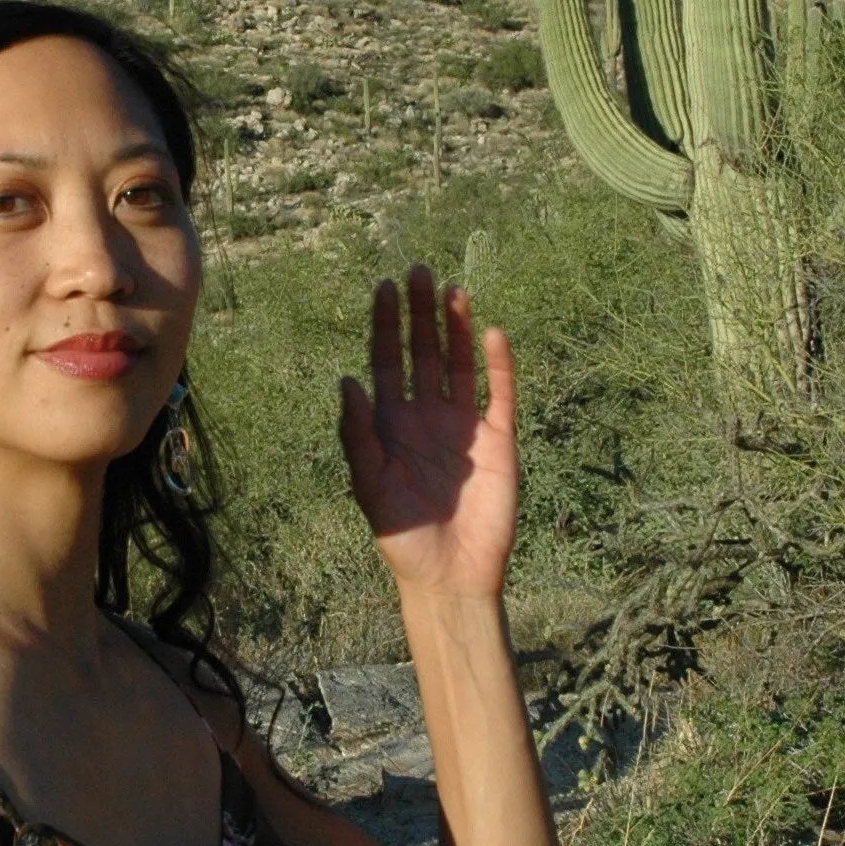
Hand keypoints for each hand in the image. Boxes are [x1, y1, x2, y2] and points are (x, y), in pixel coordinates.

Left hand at [338, 265, 518, 606]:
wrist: (447, 574)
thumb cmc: (401, 533)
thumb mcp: (368, 481)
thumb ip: (357, 432)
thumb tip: (346, 379)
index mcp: (391, 422)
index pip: (387, 361)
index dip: (386, 325)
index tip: (383, 286)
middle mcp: (427, 416)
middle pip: (424, 352)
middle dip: (420, 314)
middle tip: (417, 271)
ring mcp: (463, 427)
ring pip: (460, 365)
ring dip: (456, 328)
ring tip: (452, 289)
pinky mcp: (498, 443)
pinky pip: (498, 396)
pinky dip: (497, 366)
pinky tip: (492, 334)